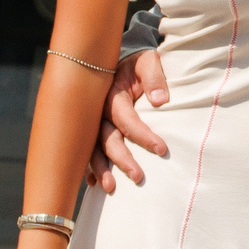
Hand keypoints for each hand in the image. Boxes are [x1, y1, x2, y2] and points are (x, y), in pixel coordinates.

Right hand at [85, 48, 168, 192]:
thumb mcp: (148, 61)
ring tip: (110, 188)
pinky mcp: (92, 128)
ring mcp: (93, 121)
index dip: (142, 135)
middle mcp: (98, 110)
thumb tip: (161, 100)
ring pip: (93, 148)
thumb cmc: (139, 62)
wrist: (120, 60)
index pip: (126, 118)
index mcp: (111, 94)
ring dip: (101, 168)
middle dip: (121, 159)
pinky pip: (87, 149)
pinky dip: (89, 166)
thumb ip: (155, 78)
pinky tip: (93, 183)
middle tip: (138, 177)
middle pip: (107, 138)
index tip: (162, 149)